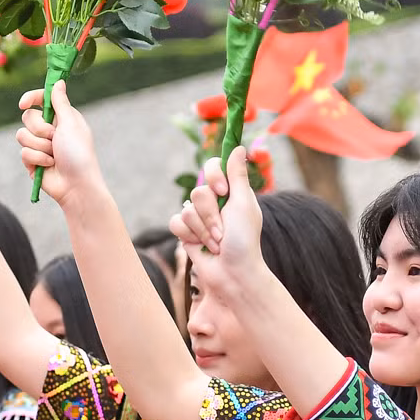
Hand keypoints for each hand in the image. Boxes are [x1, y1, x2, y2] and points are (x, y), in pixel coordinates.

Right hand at [15, 82, 104, 205]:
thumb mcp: (71, 124)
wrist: (76, 185)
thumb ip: (61, 102)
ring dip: (39, 146)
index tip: (24, 104)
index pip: (41, 100)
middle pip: (27, 117)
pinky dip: (37, 159)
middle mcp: (50, 129)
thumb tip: (59, 82)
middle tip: (54, 137)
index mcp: (61, 117)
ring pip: (21, 135)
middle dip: (39, 128)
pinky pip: (23, 152)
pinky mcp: (32, 160)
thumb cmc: (79, 153)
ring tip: (54, 155)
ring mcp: (40, 145)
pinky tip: (49, 165)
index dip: (31, 98)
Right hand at [168, 148, 265, 300]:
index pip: (213, 166)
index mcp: (231, 192)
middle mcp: (214, 202)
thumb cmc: (244, 240)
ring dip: (202, 230)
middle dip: (210, 215)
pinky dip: (189, 235)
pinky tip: (200, 246)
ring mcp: (199, 218)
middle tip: (223, 230)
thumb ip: (238, 175)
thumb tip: (239, 146)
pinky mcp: (187, 232)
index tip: (222, 191)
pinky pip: (175, 223)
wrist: (232, 273)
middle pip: (198, 191)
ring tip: (216, 243)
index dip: (214, 176)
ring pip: (186, 209)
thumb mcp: (244, 204)